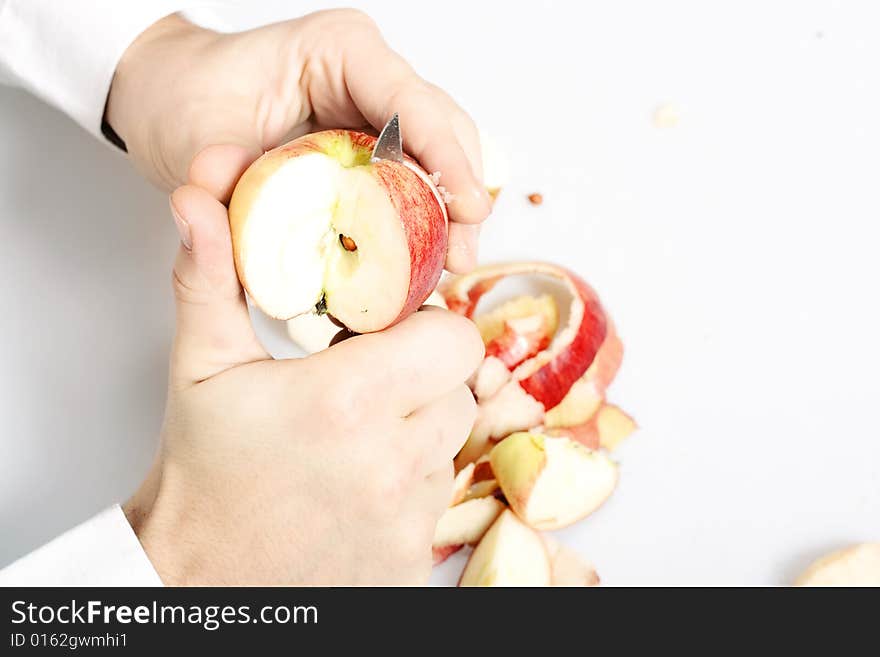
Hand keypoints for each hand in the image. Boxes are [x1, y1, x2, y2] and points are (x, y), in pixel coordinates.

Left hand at [105, 10, 490, 271]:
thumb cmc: (186, 98)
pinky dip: (421, 214)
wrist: (171, 100)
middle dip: (458, 193)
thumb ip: (218, 170)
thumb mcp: (195, 136)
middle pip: (442, 127)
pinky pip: (414, 174)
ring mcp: (375, 106)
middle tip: (459, 257)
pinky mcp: (371, 140)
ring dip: (448, 210)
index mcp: (340, 49)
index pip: (411, 102)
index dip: (446, 157)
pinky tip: (424, 254)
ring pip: (439, 152)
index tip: (468, 209)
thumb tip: (234, 192)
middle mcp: (369, 72)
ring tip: (448, 264)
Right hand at [124, 178, 482, 584]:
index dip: (430, 327)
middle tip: (371, 382)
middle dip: (425, 376)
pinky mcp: (413, 560)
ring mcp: (408, 518)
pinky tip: (359, 485)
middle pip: (461, 389)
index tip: (392, 333)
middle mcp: (391, 461)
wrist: (198, 577)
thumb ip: (210, 278)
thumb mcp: (203, 367)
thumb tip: (196, 203)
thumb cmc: (203, 472)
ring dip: (418, 430)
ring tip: (359, 436)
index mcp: (347, 400)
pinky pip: (438, 498)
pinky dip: (410, 485)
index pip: (456, 339)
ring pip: (451, 444)